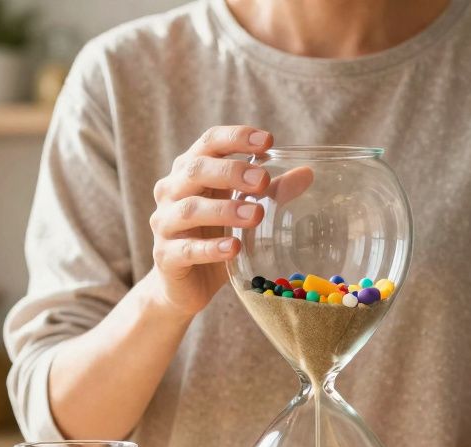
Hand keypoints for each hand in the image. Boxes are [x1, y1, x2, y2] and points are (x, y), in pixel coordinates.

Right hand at [149, 125, 272, 315]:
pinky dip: (210, 248)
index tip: (268, 141)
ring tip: (255, 215)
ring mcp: (164, 223)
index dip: (236, 137)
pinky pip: (186, 249)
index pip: (209, 142)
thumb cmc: (214, 238)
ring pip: (190, 209)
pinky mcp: (164, 256)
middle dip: (230, 171)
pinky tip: (233, 248)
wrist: (184, 285)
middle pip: (195, 170)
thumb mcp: (244, 212)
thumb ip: (271, 192)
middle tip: (263, 180)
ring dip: (224, 210)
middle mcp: (171, 191)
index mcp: (190, 171)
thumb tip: (307, 173)